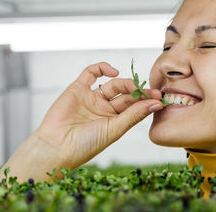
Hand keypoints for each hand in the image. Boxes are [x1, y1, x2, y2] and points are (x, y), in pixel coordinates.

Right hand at [33, 62, 162, 169]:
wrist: (56, 146)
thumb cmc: (85, 145)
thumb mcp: (115, 129)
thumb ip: (134, 115)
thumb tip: (156, 104)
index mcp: (115, 121)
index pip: (135, 106)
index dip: (147, 101)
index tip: (160, 99)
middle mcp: (105, 108)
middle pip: (126, 94)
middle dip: (139, 92)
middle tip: (152, 92)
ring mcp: (92, 98)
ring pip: (113, 84)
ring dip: (126, 82)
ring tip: (134, 86)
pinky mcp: (78, 88)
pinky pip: (91, 73)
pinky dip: (102, 67)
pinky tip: (114, 72)